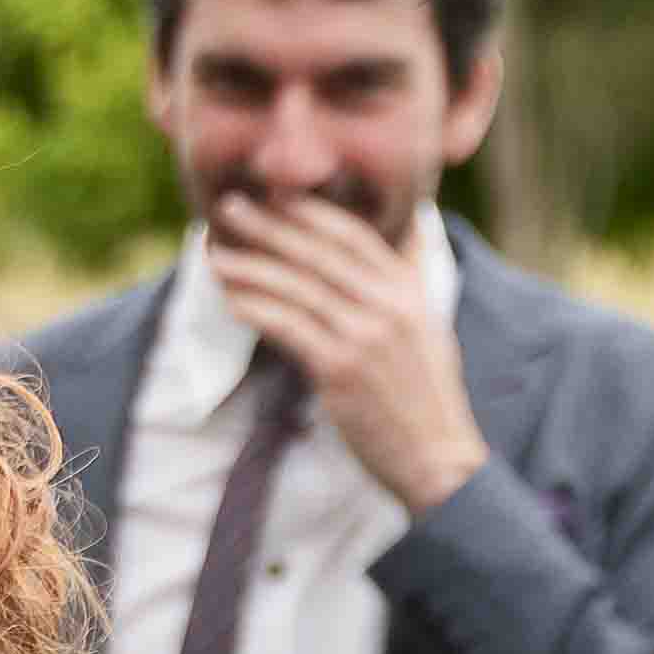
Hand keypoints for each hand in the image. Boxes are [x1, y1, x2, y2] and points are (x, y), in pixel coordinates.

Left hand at [203, 188, 489, 516]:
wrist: (438, 458)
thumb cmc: (427, 394)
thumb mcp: (431, 323)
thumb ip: (414, 272)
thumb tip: (413, 223)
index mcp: (408, 290)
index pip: (353, 234)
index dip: (309, 211)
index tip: (274, 194)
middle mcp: (388, 305)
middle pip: (317, 252)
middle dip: (269, 226)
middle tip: (231, 206)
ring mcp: (365, 337)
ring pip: (296, 287)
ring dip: (250, 267)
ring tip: (215, 254)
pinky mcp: (341, 371)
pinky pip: (287, 328)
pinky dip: (255, 309)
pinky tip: (231, 299)